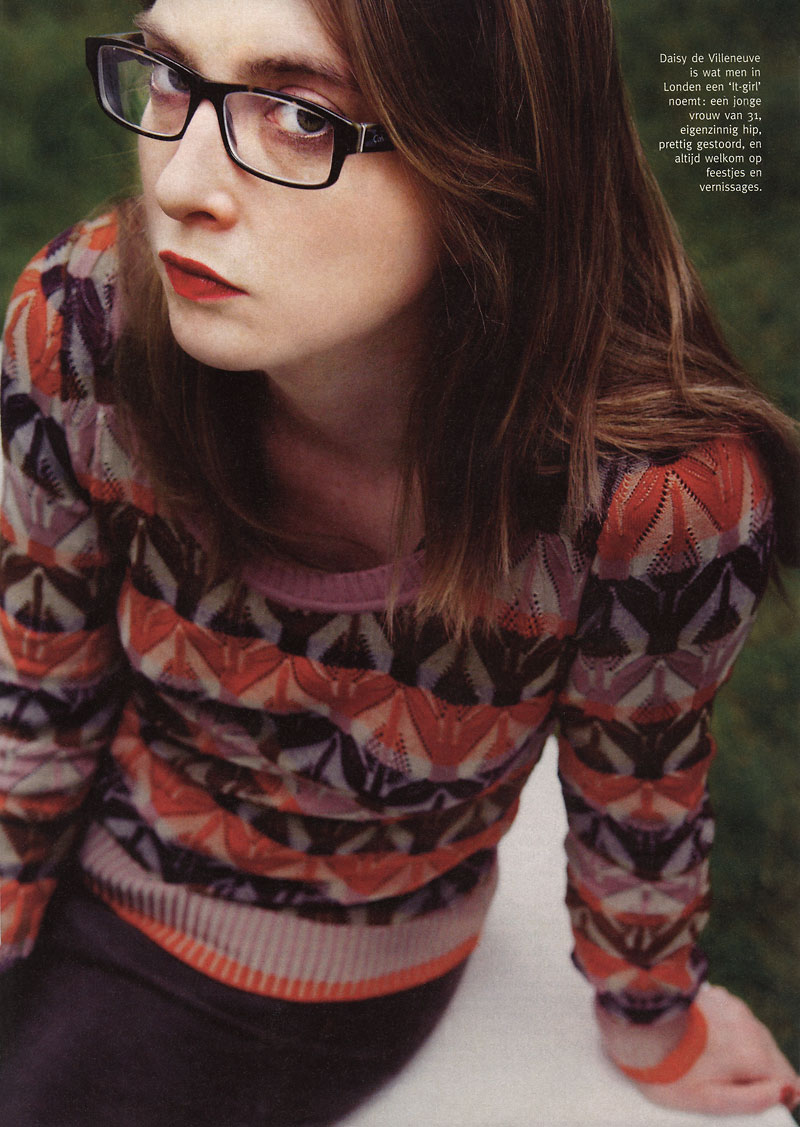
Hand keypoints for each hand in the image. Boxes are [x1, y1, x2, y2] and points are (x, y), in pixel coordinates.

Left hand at [596, 985, 799, 1115]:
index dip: (777, 1095)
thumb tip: (781, 1095)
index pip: (788, 1079)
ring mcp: (731, 1004)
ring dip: (741, 1050)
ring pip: (752, 1036)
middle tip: (723, 1083)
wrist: (634, 1025)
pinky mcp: (715, 994)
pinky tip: (702, 1040)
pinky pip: (733, 1018)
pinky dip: (726, 1031)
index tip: (755, 1099)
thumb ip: (753, 1101)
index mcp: (752, 1052)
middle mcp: (748, 1023)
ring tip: (709, 1062)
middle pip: (770, 1057)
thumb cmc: (668, 1069)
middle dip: (756, 1073)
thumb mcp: (709, 1100)